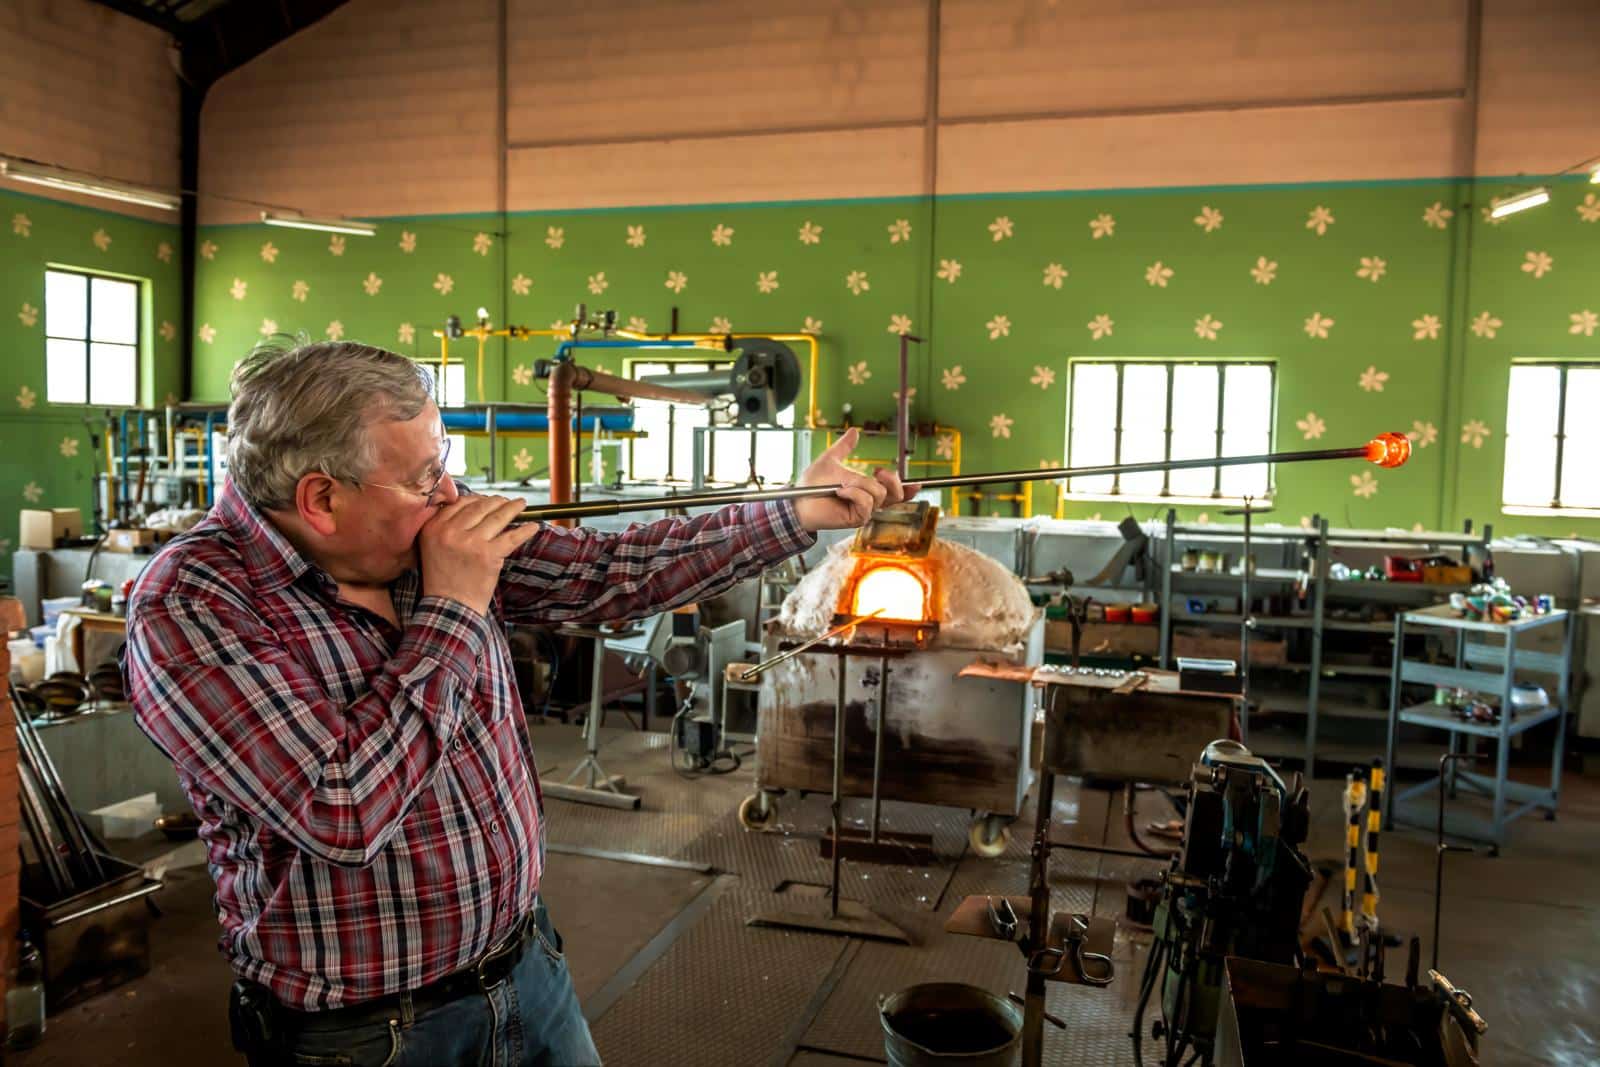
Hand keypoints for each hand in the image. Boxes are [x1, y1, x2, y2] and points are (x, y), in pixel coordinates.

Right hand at [419, 495, 539, 614]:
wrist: (450, 606)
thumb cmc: (443, 578)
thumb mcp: (433, 546)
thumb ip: (446, 525)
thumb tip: (475, 504)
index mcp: (434, 527)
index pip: (460, 502)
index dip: (478, 499)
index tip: (488, 500)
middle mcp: (450, 531)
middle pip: (480, 507)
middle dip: (497, 502)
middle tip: (508, 501)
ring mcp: (470, 542)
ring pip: (497, 517)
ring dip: (513, 508)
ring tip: (521, 505)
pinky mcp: (488, 555)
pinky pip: (511, 537)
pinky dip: (525, 530)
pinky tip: (533, 526)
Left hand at [792, 427, 920, 531]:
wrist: (798, 499)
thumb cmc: (812, 483)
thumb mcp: (831, 459)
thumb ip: (845, 447)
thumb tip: (854, 431)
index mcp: (866, 490)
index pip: (893, 493)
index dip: (908, 490)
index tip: (918, 483)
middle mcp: (868, 502)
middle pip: (895, 494)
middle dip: (891, 479)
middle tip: (877, 470)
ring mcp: (862, 512)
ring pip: (879, 495)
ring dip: (860, 485)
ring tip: (841, 484)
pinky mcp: (855, 519)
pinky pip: (865, 503)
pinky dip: (853, 493)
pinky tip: (839, 491)